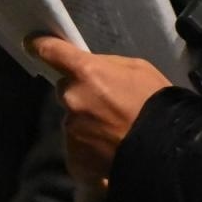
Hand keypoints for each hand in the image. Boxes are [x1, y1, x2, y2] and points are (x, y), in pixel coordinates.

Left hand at [31, 37, 171, 183]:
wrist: (167, 149)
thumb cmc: (156, 103)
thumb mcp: (138, 69)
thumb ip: (108, 66)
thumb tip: (93, 69)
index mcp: (86, 72)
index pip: (52, 52)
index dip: (42, 46)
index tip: (34, 44)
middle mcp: (72, 99)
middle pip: (66, 91)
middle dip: (81, 95)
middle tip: (108, 106)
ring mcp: (71, 130)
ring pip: (73, 120)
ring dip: (88, 123)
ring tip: (115, 132)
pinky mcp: (75, 158)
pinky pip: (78, 147)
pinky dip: (91, 149)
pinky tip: (111, 150)